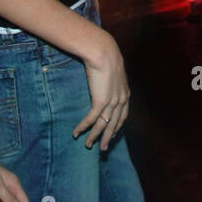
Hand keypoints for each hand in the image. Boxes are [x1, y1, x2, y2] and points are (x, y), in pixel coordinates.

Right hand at [74, 31, 130, 150]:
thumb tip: (104, 82)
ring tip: (88, 145)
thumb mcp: (113, 71)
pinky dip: (83, 127)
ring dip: (94, 136)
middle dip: (107, 137)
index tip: (111, 135)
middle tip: (102, 148)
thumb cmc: (106, 57)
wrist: (103, 52)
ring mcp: (112, 102)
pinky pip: (91, 119)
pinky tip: (76, 133)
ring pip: (102, 125)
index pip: (122, 116)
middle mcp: (121, 100)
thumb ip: (111, 80)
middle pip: (114, 124)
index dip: (116, 127)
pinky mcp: (100, 101)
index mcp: (125, 94)